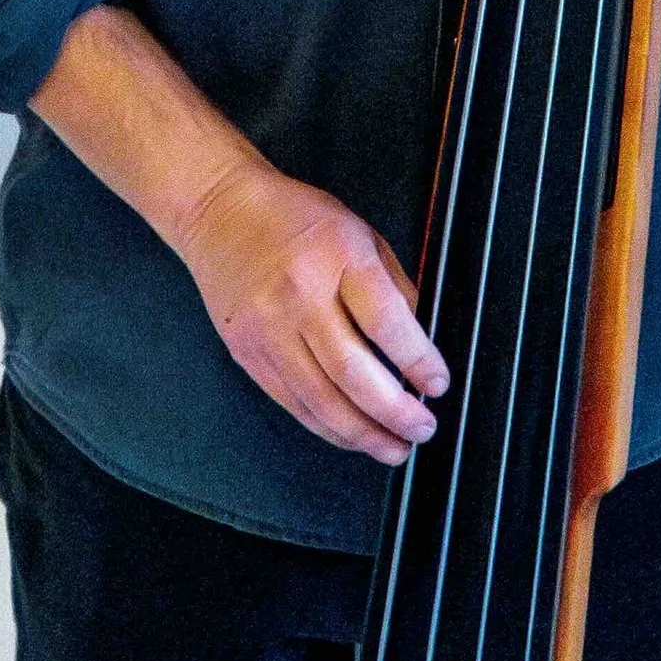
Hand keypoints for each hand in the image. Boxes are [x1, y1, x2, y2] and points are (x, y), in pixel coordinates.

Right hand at [173, 154, 449, 465]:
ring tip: (394, 447)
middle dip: (395, 412)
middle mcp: (299, 296)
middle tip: (423, 428)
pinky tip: (352, 434)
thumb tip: (419, 347)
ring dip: (363, 434)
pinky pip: (292, 403)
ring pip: (320, 400)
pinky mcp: (247, 353)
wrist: (221, 213)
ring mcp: (268, 329)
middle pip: (352, 372)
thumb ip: (393, 286)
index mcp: (336, 256)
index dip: (418, 360)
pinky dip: (327, 427)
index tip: (438, 383)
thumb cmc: (295, 217)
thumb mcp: (360, 233)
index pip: (384, 321)